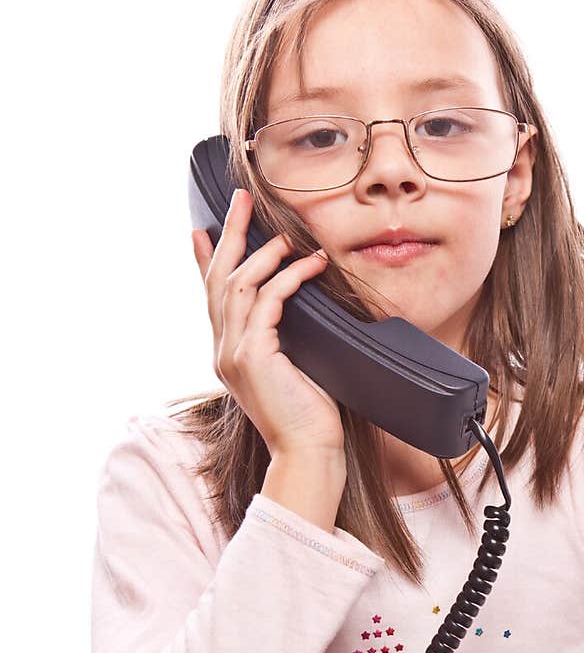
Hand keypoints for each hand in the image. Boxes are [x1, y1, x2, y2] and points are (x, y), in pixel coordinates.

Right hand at [192, 188, 345, 458]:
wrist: (308, 452)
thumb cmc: (310, 416)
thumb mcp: (294, 368)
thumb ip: (284, 338)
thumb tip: (302, 308)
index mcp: (228, 355)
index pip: (212, 298)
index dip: (206, 262)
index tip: (203, 231)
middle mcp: (223, 351)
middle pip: (219, 281)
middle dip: (229, 236)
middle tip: (239, 200)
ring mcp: (233, 354)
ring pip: (238, 286)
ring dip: (263, 254)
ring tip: (287, 236)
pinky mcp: (252, 357)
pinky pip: (268, 302)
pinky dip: (288, 278)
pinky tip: (309, 265)